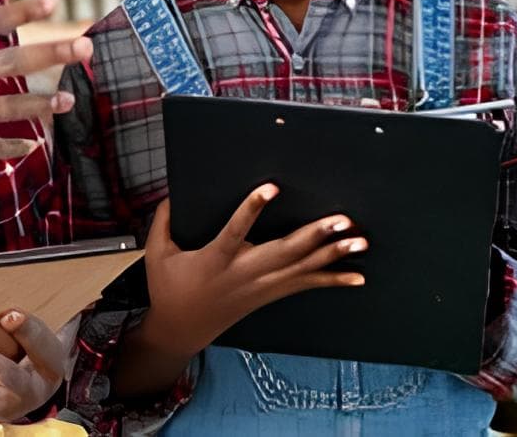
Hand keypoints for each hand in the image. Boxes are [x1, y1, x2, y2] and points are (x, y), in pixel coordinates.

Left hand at [0, 310, 79, 425]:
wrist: (36, 388)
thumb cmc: (35, 348)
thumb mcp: (50, 329)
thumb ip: (41, 311)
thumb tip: (33, 279)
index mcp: (51, 365)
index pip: (42, 347)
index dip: (26, 330)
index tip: (8, 314)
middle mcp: (30, 391)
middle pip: (7, 377)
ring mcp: (4, 407)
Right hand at [140, 187, 365, 357]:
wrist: (182, 328)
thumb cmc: (169, 288)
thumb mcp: (156, 253)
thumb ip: (162, 221)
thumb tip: (171, 193)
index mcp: (216, 259)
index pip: (236, 231)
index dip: (252, 209)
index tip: (271, 187)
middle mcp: (244, 273)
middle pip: (285, 253)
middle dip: (315, 236)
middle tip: (342, 220)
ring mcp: (262, 286)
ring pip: (303, 269)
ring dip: (333, 254)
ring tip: (360, 240)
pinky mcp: (271, 294)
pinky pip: (307, 285)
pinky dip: (334, 280)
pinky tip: (357, 276)